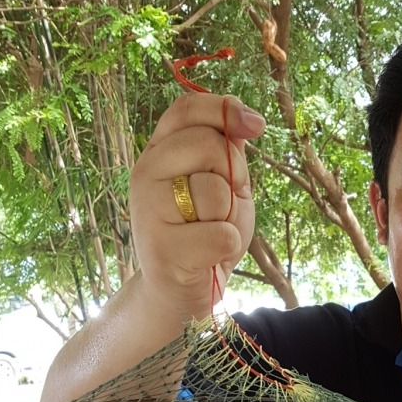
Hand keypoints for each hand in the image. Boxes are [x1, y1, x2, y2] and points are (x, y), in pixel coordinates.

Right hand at [129, 93, 265, 322]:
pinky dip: (228, 247)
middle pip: (207, 145)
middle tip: (224, 205)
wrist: (182, 293)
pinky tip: (209, 257)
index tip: (256, 125)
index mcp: (158, 153)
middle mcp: (145, 175)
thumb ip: (227, 150)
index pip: (186, 109)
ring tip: (211, 233)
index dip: (224, 108)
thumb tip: (247, 119)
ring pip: (215, 191)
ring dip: (229, 216)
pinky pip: (221, 234)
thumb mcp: (222, 185)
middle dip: (234, 174)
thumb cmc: (206, 235)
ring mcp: (149, 211)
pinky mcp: (163, 249)